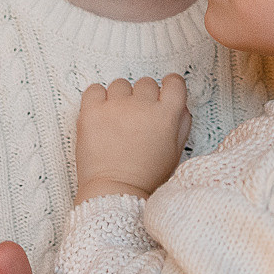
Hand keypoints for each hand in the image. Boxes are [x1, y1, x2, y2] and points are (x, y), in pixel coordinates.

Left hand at [74, 76, 189, 202]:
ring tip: (117, 120)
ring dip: (120, 98)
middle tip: (137, 118)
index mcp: (166, 115)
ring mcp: (116, 106)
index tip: (162, 94)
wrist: (116, 190)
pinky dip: (97, 98)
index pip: (174, 82)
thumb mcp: (175, 152)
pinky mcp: (92, 110)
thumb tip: (180, 105)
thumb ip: (181, 124)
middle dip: (143, 97)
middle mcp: (142, 106)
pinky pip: (94, 89)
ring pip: (120, 84)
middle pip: (146, 83)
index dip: (169, 86)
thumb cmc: (147, 176)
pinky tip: (100, 114)